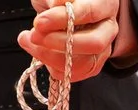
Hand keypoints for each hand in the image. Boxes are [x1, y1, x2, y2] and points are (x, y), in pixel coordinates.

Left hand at [19, 0, 136, 82]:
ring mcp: (103, 50)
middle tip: (35, 36)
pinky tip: (38, 53)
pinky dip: (53, 67)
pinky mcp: (92, 66)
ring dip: (52, 57)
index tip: (40, 22)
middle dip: (60, 43)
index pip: (90, 12)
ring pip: (85, 63)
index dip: (63, 19)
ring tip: (29, 42)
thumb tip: (58, 4)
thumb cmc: (59, 0)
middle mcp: (108, 28)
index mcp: (104, 3)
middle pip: (94, 43)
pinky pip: (75, 74)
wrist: (63, 12)